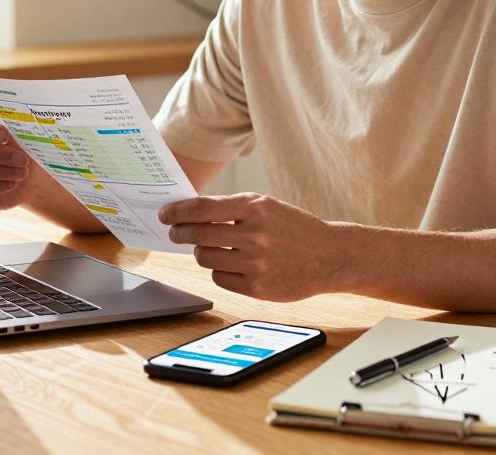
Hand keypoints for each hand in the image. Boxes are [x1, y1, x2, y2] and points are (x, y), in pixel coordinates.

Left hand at [159, 193, 341, 301]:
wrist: (329, 256)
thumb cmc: (293, 227)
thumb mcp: (267, 206)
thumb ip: (231, 208)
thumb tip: (190, 213)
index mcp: (255, 208)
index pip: (202, 209)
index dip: (178, 212)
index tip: (165, 215)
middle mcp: (254, 235)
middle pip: (198, 235)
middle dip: (181, 233)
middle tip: (176, 233)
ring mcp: (256, 263)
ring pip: (205, 259)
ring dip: (201, 253)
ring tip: (211, 249)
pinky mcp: (257, 288)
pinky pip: (219, 279)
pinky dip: (219, 271)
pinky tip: (230, 265)